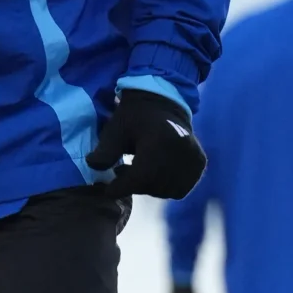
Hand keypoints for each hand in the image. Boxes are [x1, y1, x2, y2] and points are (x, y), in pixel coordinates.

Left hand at [86, 86, 204, 198]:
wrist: (164, 101)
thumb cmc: (135, 116)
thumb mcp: (115, 129)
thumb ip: (105, 150)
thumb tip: (93, 168)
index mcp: (160, 141)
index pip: (140, 177)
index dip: (120, 187)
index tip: (107, 190)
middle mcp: (181, 151)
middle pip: (153, 185)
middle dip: (133, 184)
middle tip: (120, 173)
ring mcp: (194, 158)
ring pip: (166, 190)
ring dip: (149, 186)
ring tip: (137, 170)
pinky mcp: (199, 163)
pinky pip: (180, 188)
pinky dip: (165, 186)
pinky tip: (154, 172)